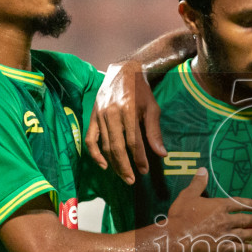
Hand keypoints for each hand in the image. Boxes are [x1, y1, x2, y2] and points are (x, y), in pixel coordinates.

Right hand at [86, 61, 163, 184]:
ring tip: (123, 175)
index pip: (133, 142)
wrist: (123, 71)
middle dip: (125, 166)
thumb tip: (161, 154)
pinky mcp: (93, 116)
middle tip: (132, 180)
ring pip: (105, 145)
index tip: (144, 171)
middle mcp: (112, 114)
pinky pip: (90, 139)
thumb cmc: (141, 91)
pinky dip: (95, 154)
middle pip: (117, 147)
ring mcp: (100, 115)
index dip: (139, 159)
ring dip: (113, 163)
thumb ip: (154, 132)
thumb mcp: (152, 108)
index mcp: (129, 111)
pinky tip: (104, 165)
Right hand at [163, 169, 251, 251]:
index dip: (250, 204)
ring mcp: (225, 235)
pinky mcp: (222, 248)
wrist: (176, 236)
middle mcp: (226, 220)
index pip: (239, 203)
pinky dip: (246, 248)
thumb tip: (203, 169)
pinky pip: (238, 248)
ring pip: (244, 234)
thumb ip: (198, 183)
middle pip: (245, 219)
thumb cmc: (181, 215)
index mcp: (219, 206)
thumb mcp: (188, 195)